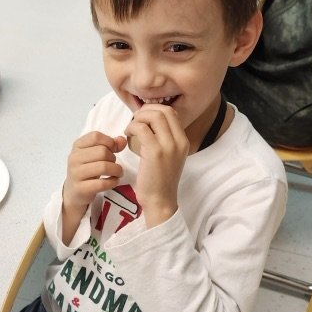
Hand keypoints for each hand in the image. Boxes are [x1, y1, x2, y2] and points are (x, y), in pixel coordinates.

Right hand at [61, 131, 125, 242]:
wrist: (74, 192)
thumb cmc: (87, 170)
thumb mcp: (95, 155)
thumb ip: (110, 145)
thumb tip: (123, 140)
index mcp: (77, 146)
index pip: (95, 136)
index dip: (109, 142)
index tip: (113, 150)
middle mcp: (74, 158)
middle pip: (102, 151)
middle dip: (113, 158)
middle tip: (114, 165)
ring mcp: (76, 174)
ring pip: (104, 166)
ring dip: (116, 170)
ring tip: (117, 173)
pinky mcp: (81, 188)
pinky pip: (103, 183)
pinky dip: (113, 182)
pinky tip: (114, 181)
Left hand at [125, 104, 188, 226]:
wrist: (160, 201)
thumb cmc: (160, 181)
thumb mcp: (169, 157)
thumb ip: (164, 139)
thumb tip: (149, 122)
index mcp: (183, 141)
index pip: (172, 112)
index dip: (155, 109)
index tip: (143, 117)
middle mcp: (179, 141)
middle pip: (163, 111)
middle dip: (145, 110)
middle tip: (135, 121)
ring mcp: (168, 146)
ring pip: (153, 116)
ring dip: (138, 118)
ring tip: (131, 129)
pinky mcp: (155, 152)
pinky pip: (141, 128)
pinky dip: (132, 128)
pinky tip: (127, 136)